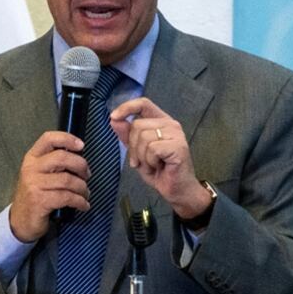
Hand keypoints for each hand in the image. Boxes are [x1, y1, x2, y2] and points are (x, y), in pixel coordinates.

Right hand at [8, 131, 90, 241]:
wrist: (20, 221)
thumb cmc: (35, 196)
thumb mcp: (40, 175)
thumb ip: (55, 164)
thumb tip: (80, 158)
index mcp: (32, 158)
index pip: (48, 139)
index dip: (67, 139)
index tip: (81, 145)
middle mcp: (31, 169)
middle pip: (62, 157)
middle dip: (81, 165)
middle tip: (86, 175)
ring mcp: (34, 185)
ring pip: (67, 180)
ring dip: (82, 188)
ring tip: (85, 193)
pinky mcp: (40, 201)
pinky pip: (67, 197)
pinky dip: (80, 201)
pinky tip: (83, 205)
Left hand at [109, 97, 211, 219]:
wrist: (176, 190)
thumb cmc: (159, 171)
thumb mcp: (136, 151)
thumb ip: (126, 135)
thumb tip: (114, 119)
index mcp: (160, 121)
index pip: (143, 103)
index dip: (127, 107)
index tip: (114, 117)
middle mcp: (170, 124)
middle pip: (137, 125)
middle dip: (133, 146)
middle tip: (142, 161)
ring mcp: (176, 134)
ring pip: (143, 137)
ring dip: (142, 156)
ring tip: (152, 165)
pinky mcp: (178, 146)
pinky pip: (152, 149)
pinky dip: (150, 161)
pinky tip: (159, 167)